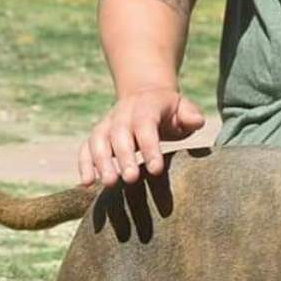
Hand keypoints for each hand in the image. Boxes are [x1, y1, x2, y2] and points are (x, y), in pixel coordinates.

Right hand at [79, 87, 204, 186]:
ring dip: (101, 162)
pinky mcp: (97, 136)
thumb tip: (196, 122)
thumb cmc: (170, 111)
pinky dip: (84, 164)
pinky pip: (85, 148)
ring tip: (109, 183)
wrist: (145, 96)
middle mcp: (122, 114)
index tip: (156, 170)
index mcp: (146, 106)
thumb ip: (191, 115)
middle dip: (124, 157)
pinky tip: (86, 183)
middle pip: (119, 134)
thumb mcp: (184, 108)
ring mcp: (107, 124)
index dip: (150, 147)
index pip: (146, 125)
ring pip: (98, 140)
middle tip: (131, 179)